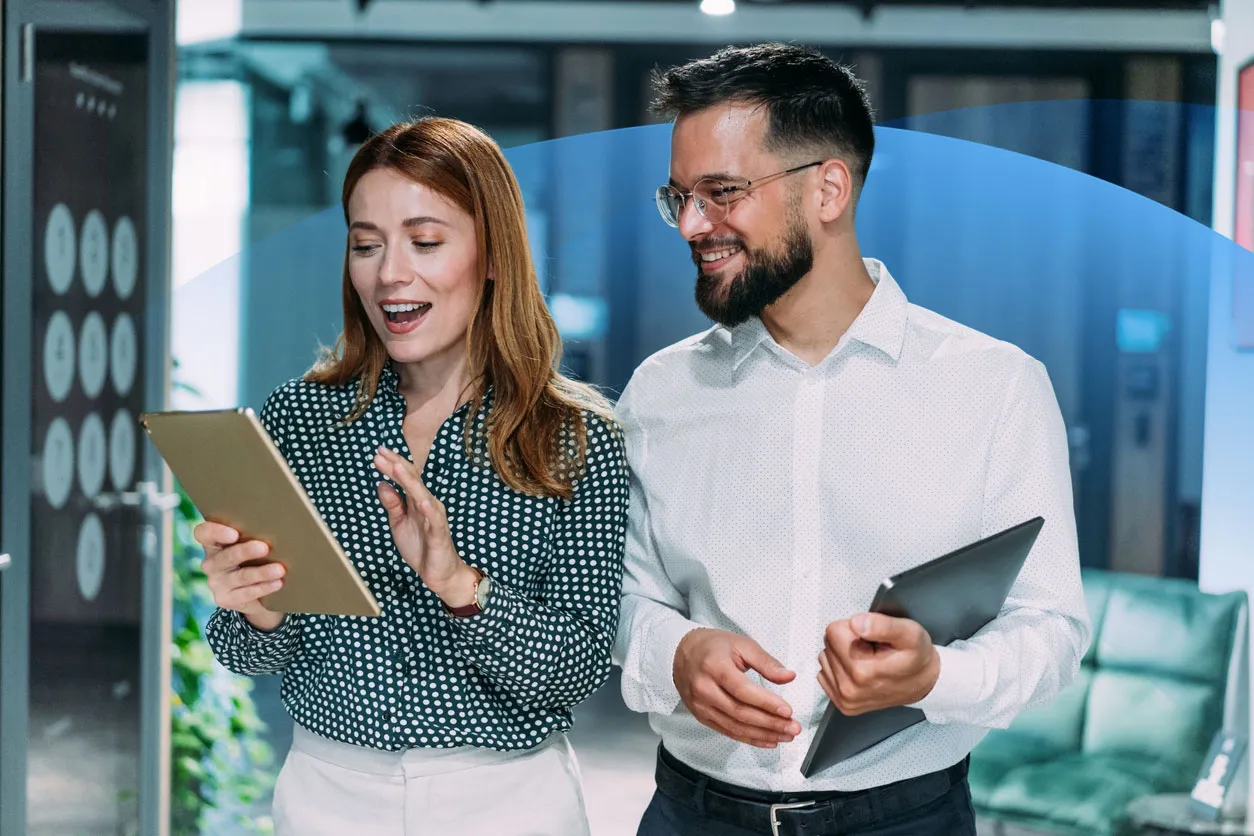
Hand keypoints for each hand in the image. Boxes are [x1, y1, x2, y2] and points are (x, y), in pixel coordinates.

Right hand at [195, 521, 285, 631]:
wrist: (257, 593)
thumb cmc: (256, 558)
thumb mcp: (252, 545)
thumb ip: (256, 535)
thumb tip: (281, 527)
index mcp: (214, 544)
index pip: (203, 533)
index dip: (215, 532)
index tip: (234, 533)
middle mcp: (211, 563)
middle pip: (224, 556)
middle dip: (245, 551)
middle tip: (264, 547)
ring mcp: (216, 583)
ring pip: (239, 576)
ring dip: (261, 572)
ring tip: (280, 569)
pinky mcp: (225, 599)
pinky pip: (246, 593)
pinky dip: (264, 587)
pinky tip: (278, 583)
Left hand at [373, 446, 476, 604]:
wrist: (439, 573)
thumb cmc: (421, 546)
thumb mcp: (399, 523)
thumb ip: (392, 504)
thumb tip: (381, 483)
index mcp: (417, 501)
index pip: (405, 478)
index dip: (392, 465)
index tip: (378, 453)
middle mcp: (427, 504)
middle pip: (412, 480)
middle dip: (397, 466)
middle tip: (381, 453)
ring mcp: (434, 518)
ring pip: (422, 495)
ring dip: (410, 481)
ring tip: (397, 467)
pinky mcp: (439, 534)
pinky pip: (435, 520)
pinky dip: (429, 509)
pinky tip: (422, 501)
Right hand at [673, 628, 801, 747]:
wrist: (682, 653)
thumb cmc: (713, 647)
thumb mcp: (742, 644)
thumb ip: (766, 662)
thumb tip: (788, 676)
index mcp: (714, 667)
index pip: (743, 691)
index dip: (767, 703)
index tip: (787, 711)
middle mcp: (704, 689)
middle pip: (740, 712)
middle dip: (770, 724)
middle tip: (792, 728)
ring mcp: (701, 705)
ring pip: (735, 726)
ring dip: (763, 735)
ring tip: (784, 736)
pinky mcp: (701, 716)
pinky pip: (727, 731)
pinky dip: (749, 739)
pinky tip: (767, 740)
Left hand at [818, 613, 939, 715]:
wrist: (923, 683)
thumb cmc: (916, 657)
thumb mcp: (909, 633)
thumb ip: (882, 625)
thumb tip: (856, 623)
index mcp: (861, 671)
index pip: (833, 631)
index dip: (853, 629)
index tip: (872, 639)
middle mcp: (850, 689)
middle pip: (829, 644)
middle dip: (849, 641)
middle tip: (873, 650)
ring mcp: (845, 699)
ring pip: (826, 657)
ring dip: (844, 655)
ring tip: (869, 660)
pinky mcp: (843, 704)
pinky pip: (826, 673)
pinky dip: (841, 668)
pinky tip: (861, 671)